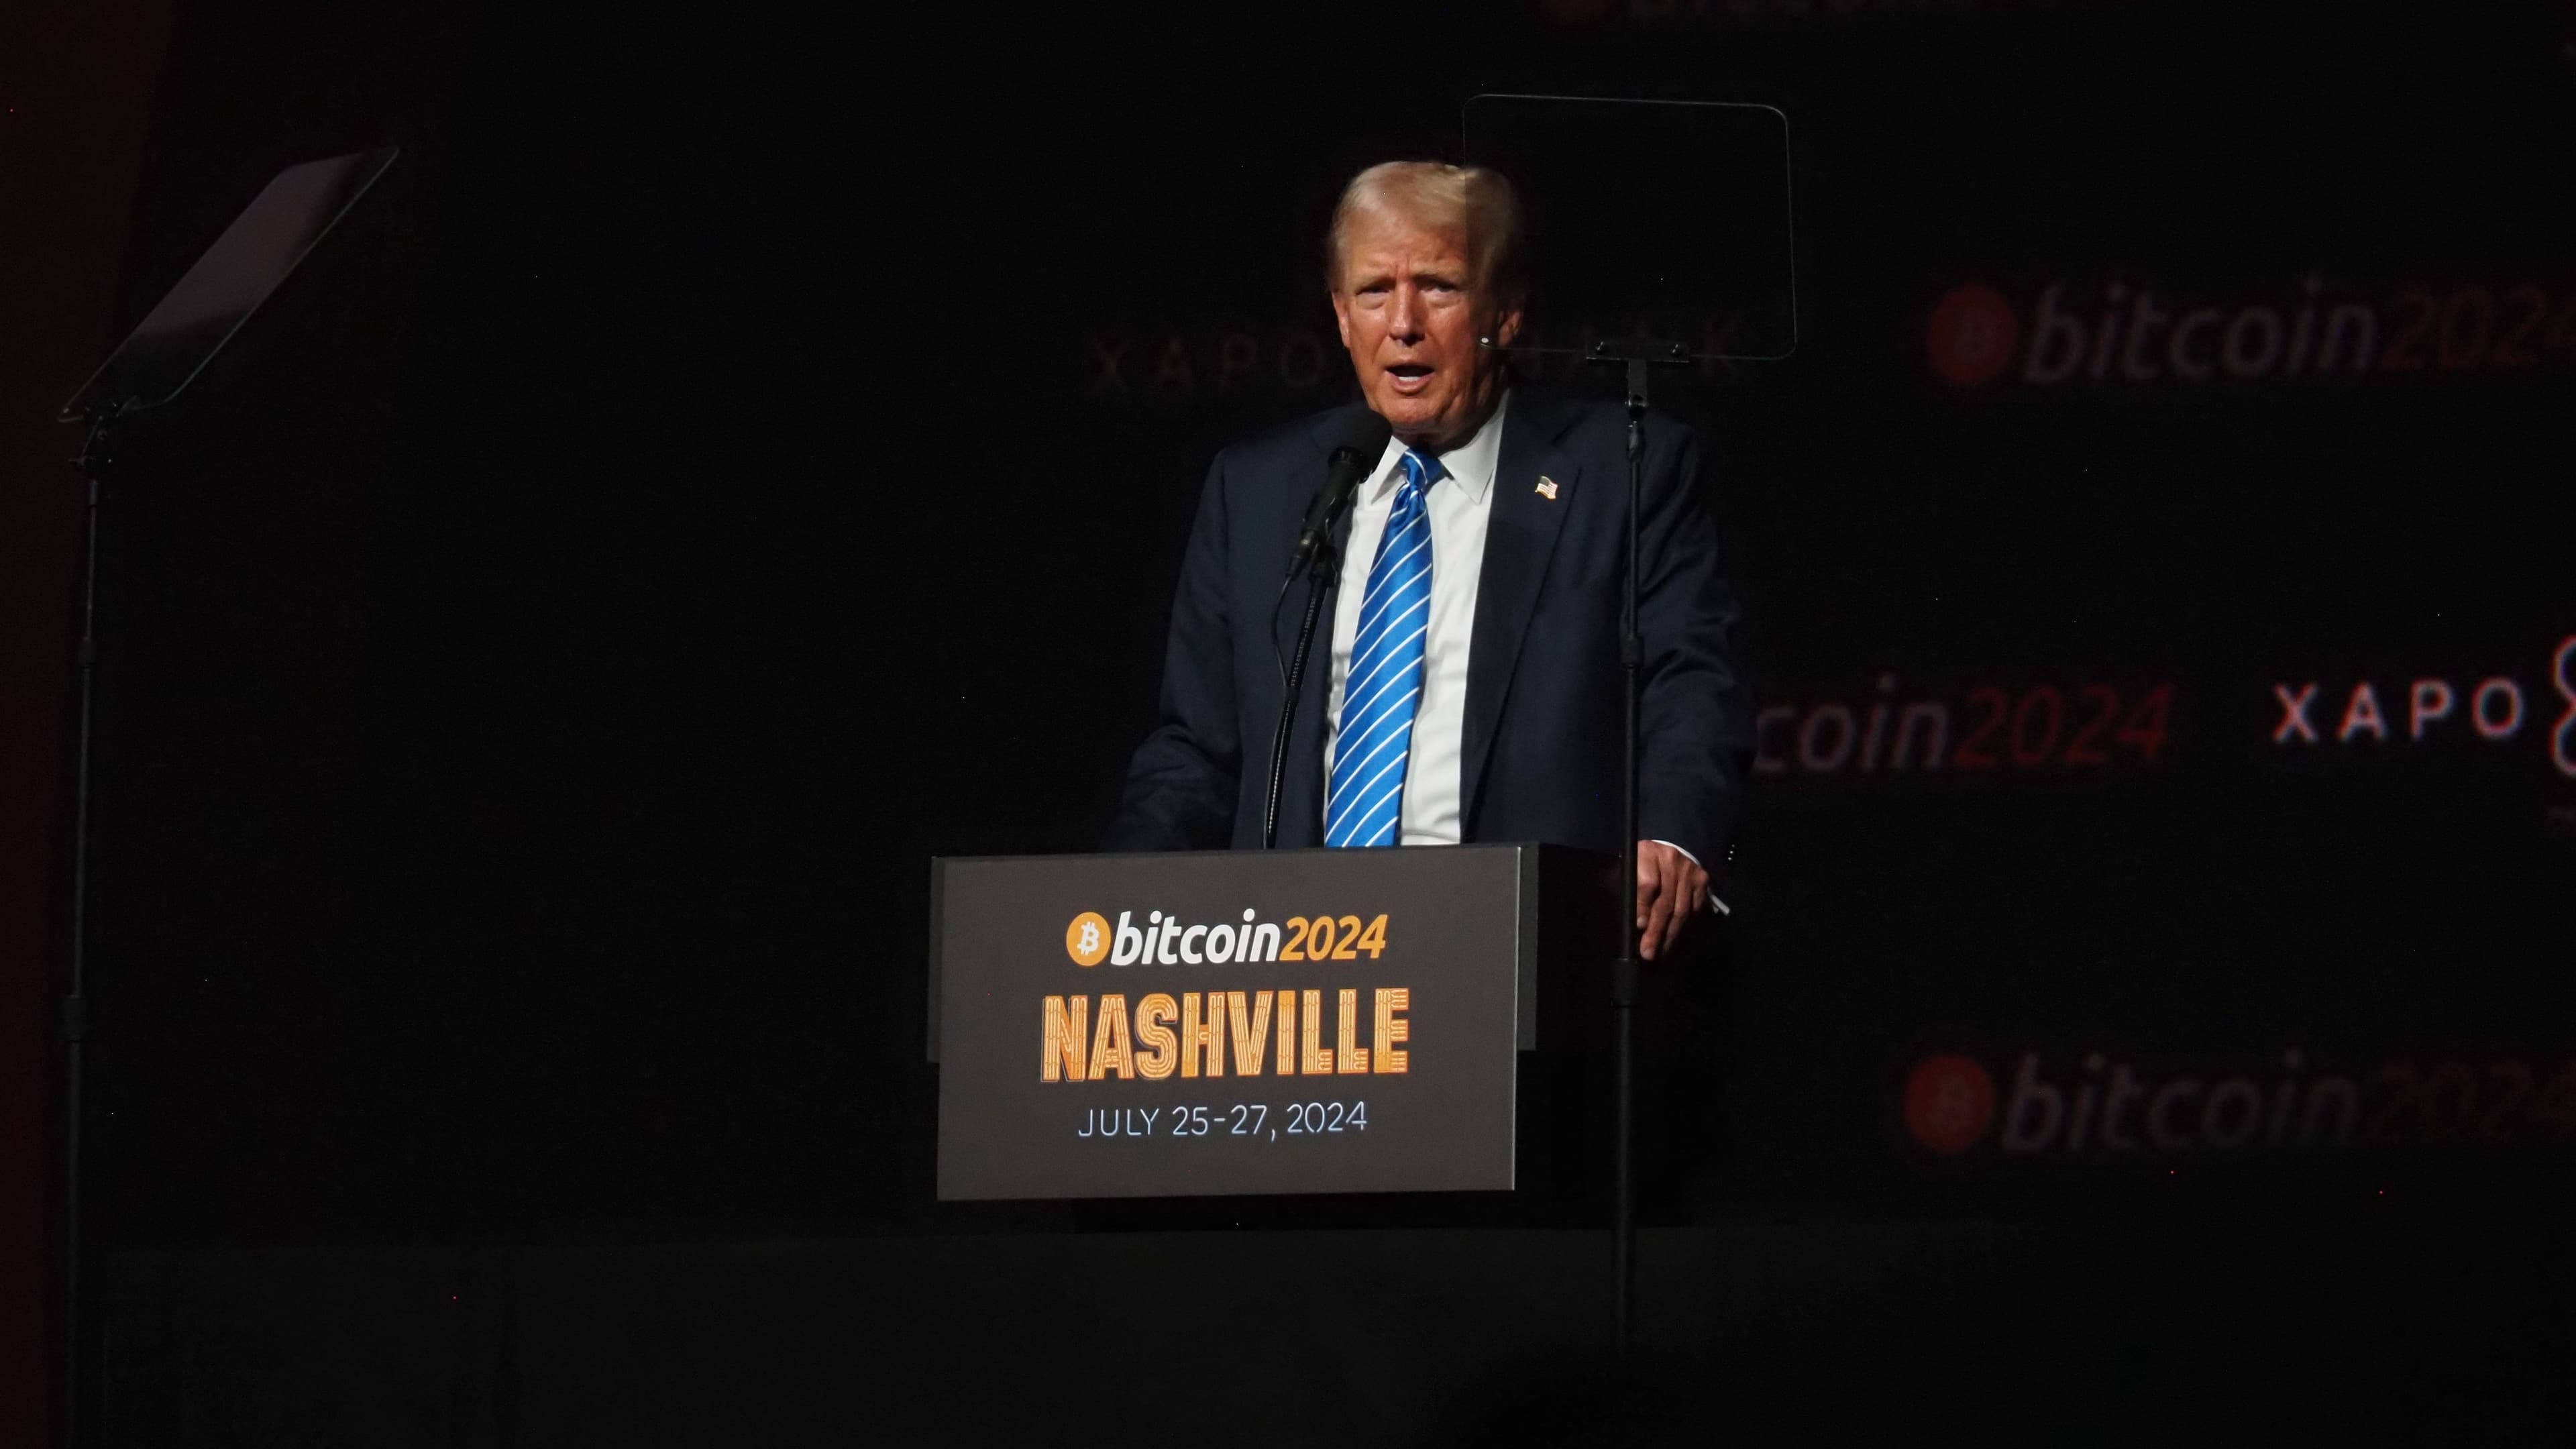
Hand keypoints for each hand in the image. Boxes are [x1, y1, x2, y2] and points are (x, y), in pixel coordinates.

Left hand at [1635, 840, 1706, 961]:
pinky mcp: (1701, 878)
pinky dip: (1685, 925)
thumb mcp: (1626, 873)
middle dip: (1656, 931)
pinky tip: (1674, 938)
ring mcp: (1689, 869)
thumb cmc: (1638, 867)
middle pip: (1665, 901)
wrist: (1663, 851)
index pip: (1647, 884)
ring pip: (1681, 909)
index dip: (1643, 907)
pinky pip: (1694, 908)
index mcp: (1646, 852)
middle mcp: (1670, 858)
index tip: (1639, 927)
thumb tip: (1637, 925)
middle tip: (1648, 952)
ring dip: (1670, 934)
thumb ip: (1628, 893)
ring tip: (1661, 952)